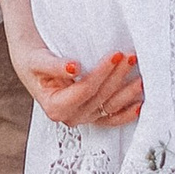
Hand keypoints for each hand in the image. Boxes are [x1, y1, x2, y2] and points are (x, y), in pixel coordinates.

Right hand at [2, 0, 143, 124]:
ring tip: (140, 76)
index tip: (115, 55)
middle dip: (117, 76)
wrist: (34, 67)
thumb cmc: (35, 62)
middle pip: (100, 96)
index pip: (85, 89)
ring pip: (109, 108)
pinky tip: (140, 105)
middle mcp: (70, 117)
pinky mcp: (92, 116)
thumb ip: (54, 66)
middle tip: (130, 56)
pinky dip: (126, 113)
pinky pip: (112, 118)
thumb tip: (74, 67)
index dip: (102, 73)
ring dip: (127, 94)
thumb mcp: (38, 61)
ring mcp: (83, 118)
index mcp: (55, 107)